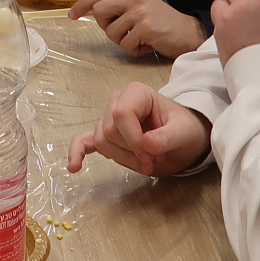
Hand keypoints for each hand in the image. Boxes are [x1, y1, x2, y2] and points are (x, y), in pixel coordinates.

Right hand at [68, 81, 209, 176]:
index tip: (150, 154)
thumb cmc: (185, 130)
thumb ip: (168, 137)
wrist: (183, 139)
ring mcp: (108, 119)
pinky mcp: (105, 136)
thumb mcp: (184, 133)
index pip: (121, 114)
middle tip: (152, 161)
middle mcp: (118, 102)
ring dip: (121, 158)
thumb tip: (147, 144)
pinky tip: (74, 166)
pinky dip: (78, 153)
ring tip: (144, 165)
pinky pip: (83, 141)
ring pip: (101, 142)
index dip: (132, 138)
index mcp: (136, 93)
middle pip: (109, 130)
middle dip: (129, 151)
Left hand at [72, 0, 207, 58]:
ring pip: (111, 32)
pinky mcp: (145, 27)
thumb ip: (121, 5)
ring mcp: (140, 11)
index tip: (72, 14)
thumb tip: (96, 12)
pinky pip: (125, 45)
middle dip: (106, 27)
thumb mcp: (141, 7)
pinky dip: (134, 50)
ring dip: (123, 42)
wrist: (189, 33)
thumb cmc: (163, 24)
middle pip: (99, 11)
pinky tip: (147, 45)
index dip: (83, 3)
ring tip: (139, 39)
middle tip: (124, 32)